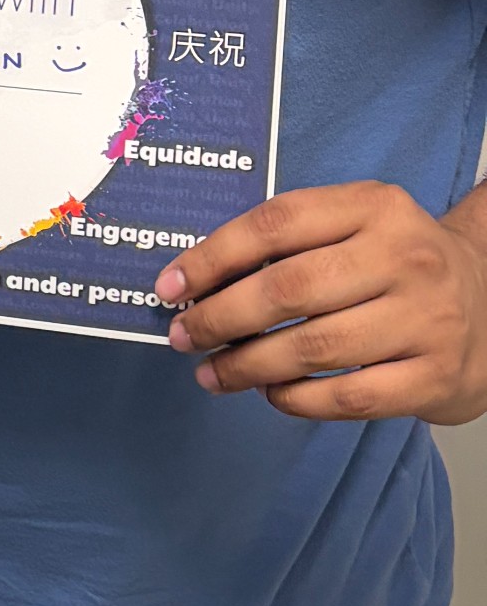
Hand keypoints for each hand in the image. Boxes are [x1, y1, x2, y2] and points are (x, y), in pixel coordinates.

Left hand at [160, 180, 486, 423]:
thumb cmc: (396, 266)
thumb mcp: (357, 226)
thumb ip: (291, 241)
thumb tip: (196, 281)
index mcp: (376, 206)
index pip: (276, 224)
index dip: (212, 257)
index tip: (170, 288)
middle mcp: (406, 257)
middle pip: (289, 289)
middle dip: (220, 318)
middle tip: (183, 337)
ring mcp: (426, 319)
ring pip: (313, 348)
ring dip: (247, 366)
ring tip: (212, 373)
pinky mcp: (435, 375)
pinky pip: (346, 397)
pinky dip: (295, 400)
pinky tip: (270, 393)